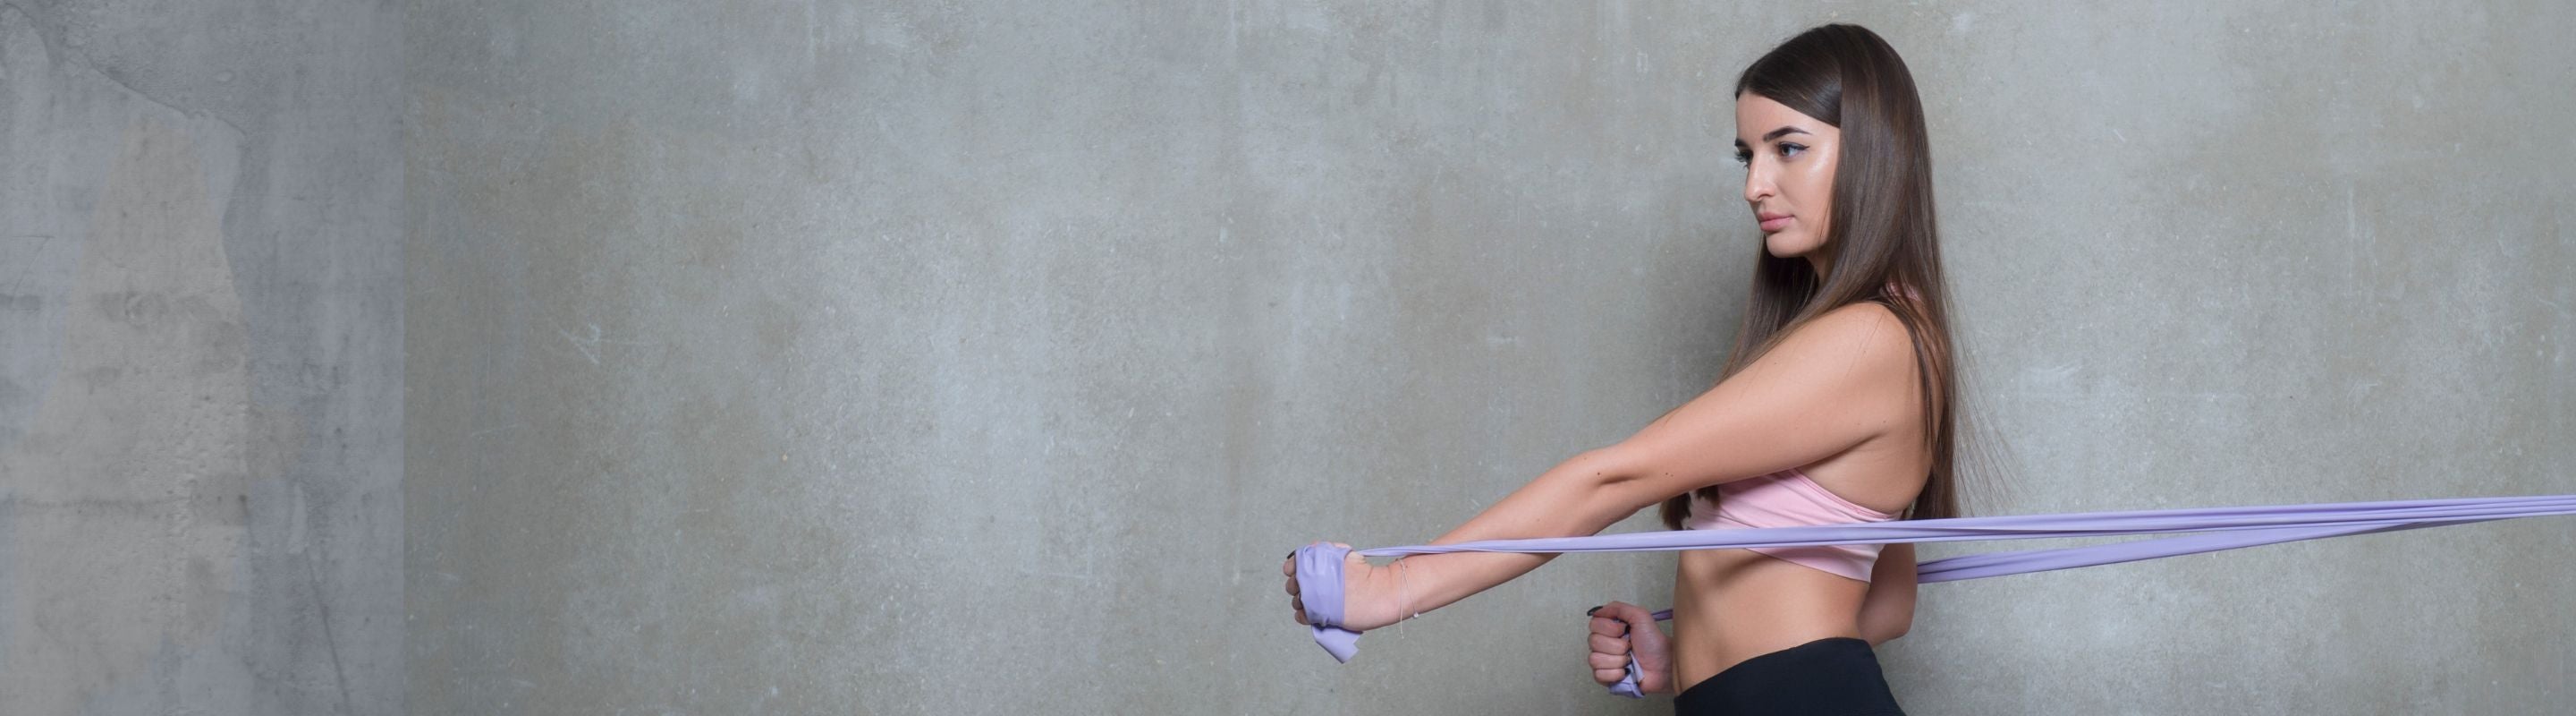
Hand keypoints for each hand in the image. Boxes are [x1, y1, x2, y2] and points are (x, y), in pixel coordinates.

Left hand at [1282, 542, 1404, 630]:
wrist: (1381, 593)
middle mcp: (1309, 579)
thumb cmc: (1366, 574)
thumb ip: (1324, 551)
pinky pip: (1301, 616)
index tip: (1306, 575)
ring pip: (1296, 602)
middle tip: (1316, 589)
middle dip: (1301, 587)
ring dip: (1304, 603)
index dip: (1297, 571)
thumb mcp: (1344, 553)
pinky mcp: (1317, 616)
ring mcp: (1311, 598)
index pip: (1290, 566)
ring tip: (1320, 602)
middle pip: (1292, 585)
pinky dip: (1307, 616)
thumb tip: (1311, 551)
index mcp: (1314, 562)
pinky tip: (1318, 613)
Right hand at [1587, 601, 1672, 693]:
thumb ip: (1618, 608)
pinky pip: (1598, 675)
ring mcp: (1603, 661)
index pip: (1593, 625)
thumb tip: (1597, 611)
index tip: (1624, 629)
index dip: (1609, 628)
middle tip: (1630, 647)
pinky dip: (1615, 673)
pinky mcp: (1605, 678)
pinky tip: (1625, 672)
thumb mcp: (1640, 616)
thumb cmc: (1653, 642)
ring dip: (1617, 660)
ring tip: (1629, 660)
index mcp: (1608, 629)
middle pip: (1593, 642)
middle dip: (1616, 645)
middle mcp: (1603, 644)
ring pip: (1595, 659)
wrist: (1663, 665)